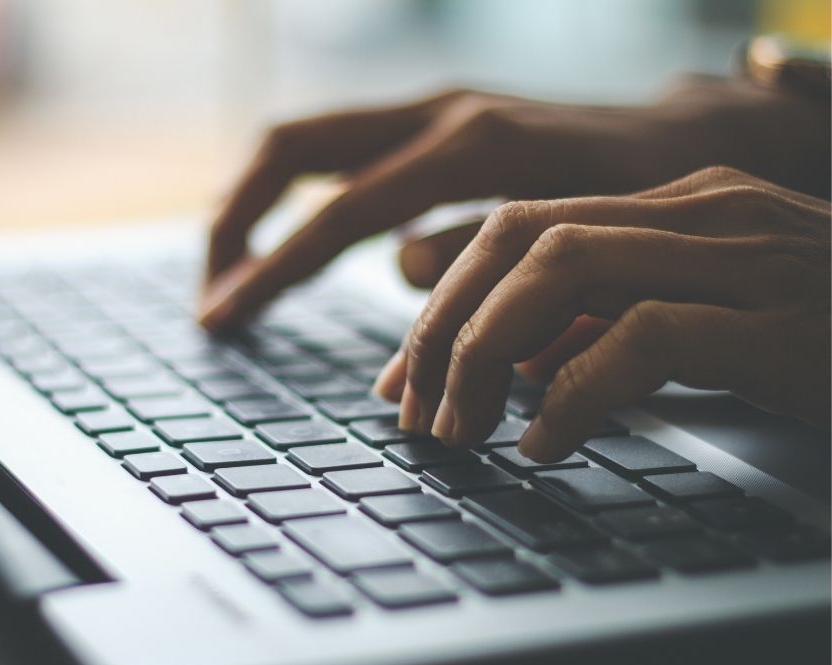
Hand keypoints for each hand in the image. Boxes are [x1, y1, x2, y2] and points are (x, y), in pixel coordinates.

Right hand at [200, 78, 828, 329]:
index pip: (339, 214)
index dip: (273, 271)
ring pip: (306, 140)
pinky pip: (341, 152)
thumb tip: (399, 269)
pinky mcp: (435, 121)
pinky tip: (289, 244)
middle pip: (291, 147)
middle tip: (212, 294)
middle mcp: (439, 111)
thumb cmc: (649, 201)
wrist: (689, 137)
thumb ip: (485, 258)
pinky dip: (299, 198)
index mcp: (473, 147)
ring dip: (256, 204)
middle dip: (234, 221)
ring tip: (232, 273)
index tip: (222, 319)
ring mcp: (433, 108)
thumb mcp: (581, 242)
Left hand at [372, 166, 830, 460]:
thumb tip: (514, 366)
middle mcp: (703, 211)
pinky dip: (575, 392)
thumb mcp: (700, 330)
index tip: (402, 375)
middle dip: (446, 326)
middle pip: (520, 238)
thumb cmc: (831, 346)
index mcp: (676, 205)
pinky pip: (645, 337)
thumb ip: (609, 329)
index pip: (519, 227)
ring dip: (488, 352)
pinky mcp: (781, 321)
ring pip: (564, 268)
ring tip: (459, 430)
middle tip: (413, 410)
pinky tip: (544, 445)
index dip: (443, 300)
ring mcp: (747, 256)